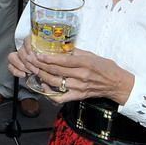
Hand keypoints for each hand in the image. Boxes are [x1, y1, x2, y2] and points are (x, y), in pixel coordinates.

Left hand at [10, 40, 134, 104]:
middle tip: (29, 60)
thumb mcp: (92, 55)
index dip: (48, 58)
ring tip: (33, 70)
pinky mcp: (78, 96)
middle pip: (56, 71)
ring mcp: (78, 87)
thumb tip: (60, 47)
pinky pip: (60, 97)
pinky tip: (43, 86)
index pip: (63, 60)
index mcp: (85, 63)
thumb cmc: (105, 67)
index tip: (37, 54)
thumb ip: (76, 52)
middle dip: (40, 65)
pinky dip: (49, 93)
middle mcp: (81, 76)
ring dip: (41, 76)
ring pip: (55, 82)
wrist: (117, 84)